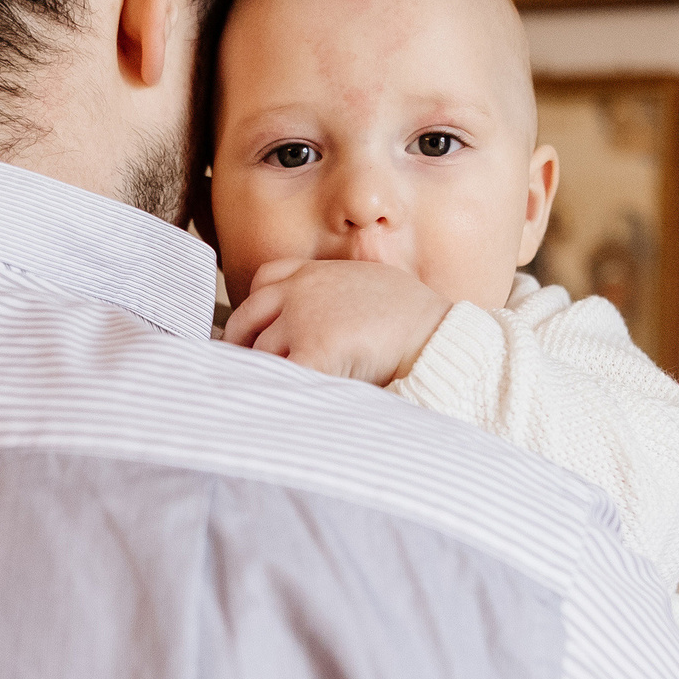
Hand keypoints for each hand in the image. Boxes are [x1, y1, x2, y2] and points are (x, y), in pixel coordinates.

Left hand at [221, 259, 452, 386]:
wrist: (435, 335)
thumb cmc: (413, 316)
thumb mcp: (370, 280)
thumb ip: (338, 288)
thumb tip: (327, 316)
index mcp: (314, 273)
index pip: (264, 280)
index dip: (256, 309)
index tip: (254, 333)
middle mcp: (300, 291)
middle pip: (247, 319)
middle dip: (243, 346)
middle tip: (245, 371)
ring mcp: (302, 321)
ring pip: (259, 353)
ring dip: (262, 373)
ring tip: (265, 394)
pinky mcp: (312, 353)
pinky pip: (278, 377)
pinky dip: (276, 392)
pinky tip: (281, 405)